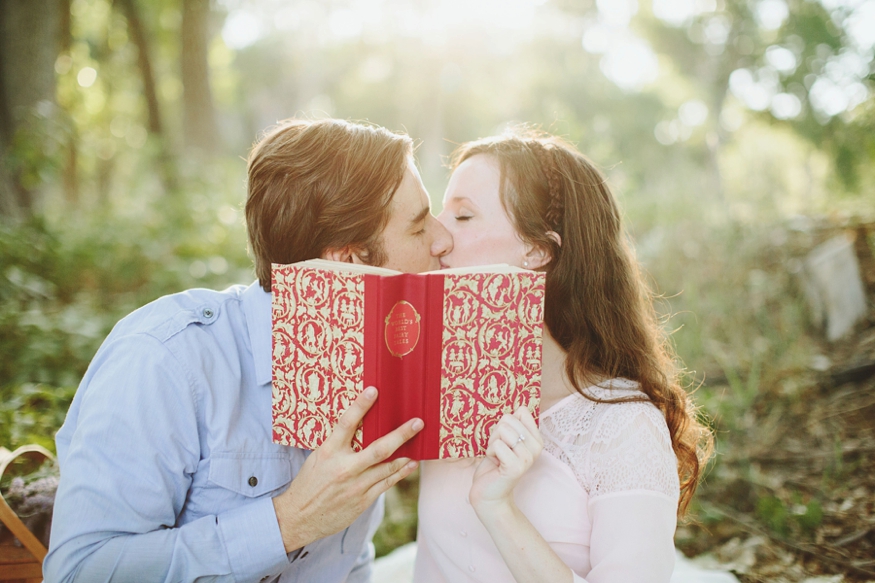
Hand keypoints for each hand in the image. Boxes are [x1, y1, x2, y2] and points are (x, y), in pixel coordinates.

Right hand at [272, 386, 422, 551]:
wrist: (300, 517)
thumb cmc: (310, 482)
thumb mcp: (318, 457)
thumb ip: (338, 443)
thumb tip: (359, 425)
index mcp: (329, 452)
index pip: (346, 424)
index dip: (360, 405)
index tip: (373, 390)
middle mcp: (344, 468)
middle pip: (378, 449)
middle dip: (401, 434)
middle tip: (418, 422)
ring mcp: (356, 486)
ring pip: (387, 467)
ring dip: (406, 453)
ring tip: (421, 440)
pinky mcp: (363, 500)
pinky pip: (386, 483)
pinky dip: (400, 472)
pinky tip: (411, 463)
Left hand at [470, 406, 542, 516]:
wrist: (489, 493)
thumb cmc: (495, 464)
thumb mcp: (506, 439)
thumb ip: (513, 424)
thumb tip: (521, 408)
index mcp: (536, 439)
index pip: (521, 411)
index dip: (506, 423)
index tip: (505, 439)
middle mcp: (536, 447)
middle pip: (509, 419)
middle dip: (496, 433)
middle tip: (498, 450)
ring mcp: (527, 457)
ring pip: (502, 430)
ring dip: (492, 443)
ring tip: (496, 456)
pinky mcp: (516, 466)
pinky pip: (497, 445)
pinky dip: (490, 452)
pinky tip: (495, 463)